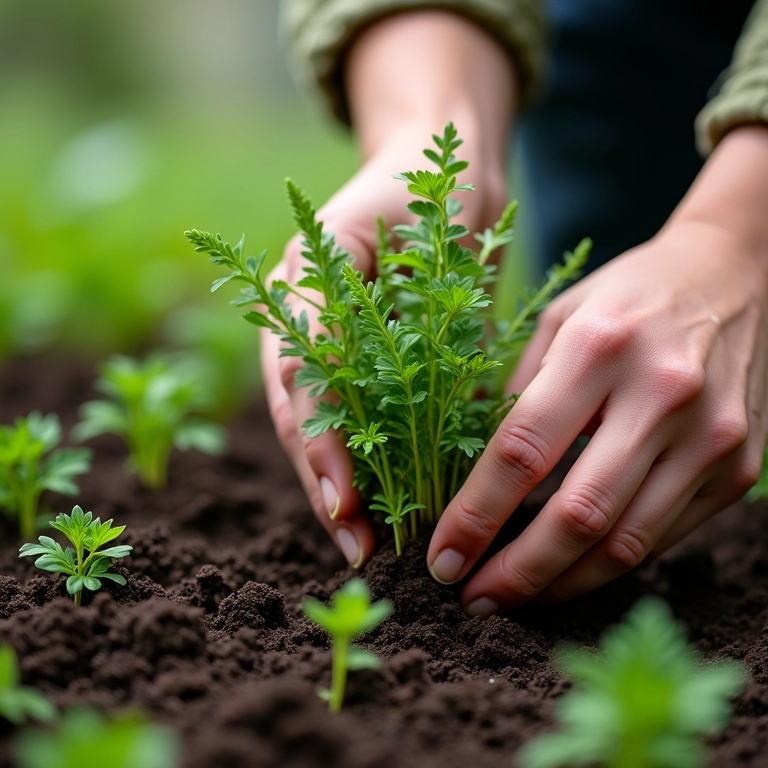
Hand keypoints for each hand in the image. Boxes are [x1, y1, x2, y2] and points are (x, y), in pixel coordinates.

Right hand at [261, 11, 513, 566]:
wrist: (450, 178)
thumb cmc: (408, 190)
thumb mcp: (357, 235)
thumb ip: (327, 309)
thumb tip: (321, 398)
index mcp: (295, 308)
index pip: (300, 392)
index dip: (320, 450)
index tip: (345, 502)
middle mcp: (311, 341)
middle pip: (309, 430)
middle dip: (330, 490)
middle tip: (357, 547)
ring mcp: (346, 359)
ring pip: (340, 439)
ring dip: (353, 495)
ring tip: (370, 548)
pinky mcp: (388, 371)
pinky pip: (382, 427)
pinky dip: (387, 470)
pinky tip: (397, 512)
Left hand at [427, 126, 767, 613]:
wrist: (729, 277)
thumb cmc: (626, 298)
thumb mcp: (557, 318)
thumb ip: (517, 392)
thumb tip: (472, 473)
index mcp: (598, 347)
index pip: (521, 451)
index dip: (475, 516)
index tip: (443, 558)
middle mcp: (661, 395)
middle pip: (579, 514)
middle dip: (517, 572)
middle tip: (473, 599)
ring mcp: (710, 437)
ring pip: (626, 543)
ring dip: (561, 585)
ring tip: (514, 598)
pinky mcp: (737, 468)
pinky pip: (663, 536)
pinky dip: (609, 563)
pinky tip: (570, 569)